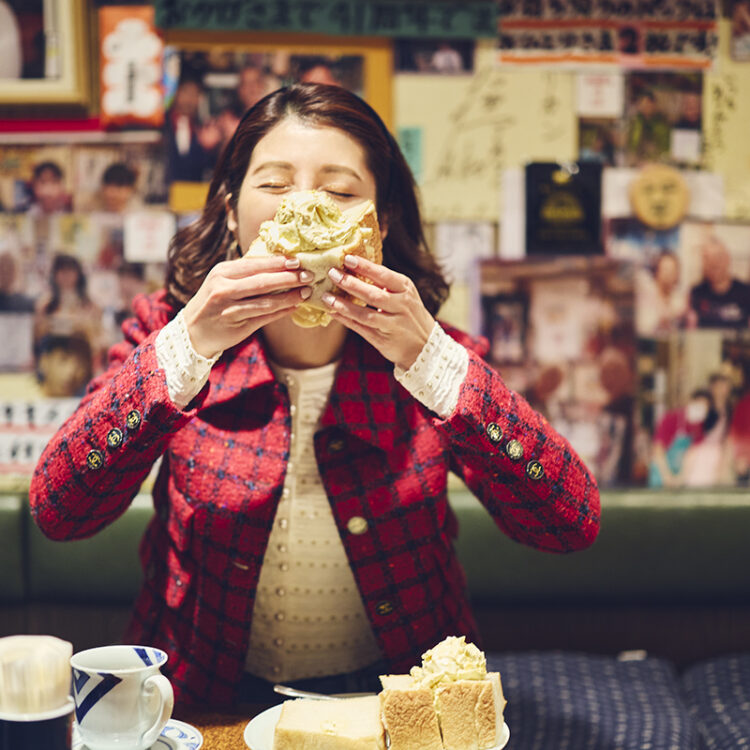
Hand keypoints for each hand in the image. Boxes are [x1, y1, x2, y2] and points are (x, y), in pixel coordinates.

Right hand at [183, 255, 311, 357]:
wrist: (192, 331)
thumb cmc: (213, 301)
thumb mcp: (222, 280)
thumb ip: (245, 271)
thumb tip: (278, 261)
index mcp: (222, 272)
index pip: (254, 263)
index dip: (278, 262)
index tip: (297, 261)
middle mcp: (223, 289)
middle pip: (262, 282)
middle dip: (288, 278)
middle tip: (308, 275)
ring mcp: (229, 309)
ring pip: (265, 302)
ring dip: (289, 297)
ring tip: (305, 292)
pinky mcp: (236, 327)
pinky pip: (264, 318)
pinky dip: (281, 312)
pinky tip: (294, 307)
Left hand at [321, 255, 434, 369]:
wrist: (424, 344)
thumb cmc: (409, 313)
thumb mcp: (404, 293)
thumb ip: (384, 282)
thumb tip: (354, 266)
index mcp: (405, 289)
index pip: (384, 275)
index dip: (365, 267)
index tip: (347, 258)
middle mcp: (401, 306)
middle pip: (373, 294)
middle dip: (351, 284)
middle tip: (332, 274)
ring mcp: (392, 325)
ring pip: (365, 315)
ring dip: (344, 306)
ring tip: (327, 298)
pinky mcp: (383, 340)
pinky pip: (361, 329)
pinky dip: (346, 320)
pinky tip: (333, 313)